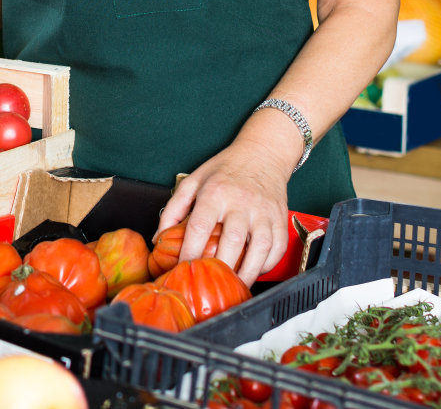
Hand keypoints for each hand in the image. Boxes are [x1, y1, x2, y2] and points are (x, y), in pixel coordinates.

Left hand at [157, 137, 290, 287]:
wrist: (262, 153)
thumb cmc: (225, 169)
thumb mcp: (194, 180)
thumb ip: (174, 208)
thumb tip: (160, 239)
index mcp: (215, 192)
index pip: (200, 228)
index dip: (189, 253)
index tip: (183, 269)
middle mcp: (241, 202)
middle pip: (231, 243)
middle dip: (220, 268)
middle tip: (210, 284)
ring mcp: (264, 211)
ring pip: (259, 249)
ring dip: (247, 273)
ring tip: (235, 287)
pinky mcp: (280, 218)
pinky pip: (277, 248)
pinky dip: (266, 265)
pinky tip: (254, 271)